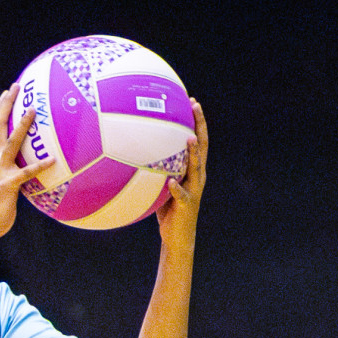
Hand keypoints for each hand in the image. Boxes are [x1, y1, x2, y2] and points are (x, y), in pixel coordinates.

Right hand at [0, 84, 52, 245]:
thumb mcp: (0, 180)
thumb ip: (12, 168)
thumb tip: (28, 162)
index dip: (0, 107)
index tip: (8, 91)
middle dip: (6, 105)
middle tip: (16, 87)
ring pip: (11, 142)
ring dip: (22, 125)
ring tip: (32, 110)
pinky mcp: (7, 185)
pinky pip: (26, 173)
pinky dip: (39, 165)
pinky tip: (53, 160)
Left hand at [155, 99, 207, 251]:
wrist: (177, 236)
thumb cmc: (167, 209)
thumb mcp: (161, 184)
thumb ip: (157, 168)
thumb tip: (135, 150)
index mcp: (193, 170)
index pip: (198, 140)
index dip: (197, 121)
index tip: (192, 101)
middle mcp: (198, 177)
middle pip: (202, 147)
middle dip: (200, 125)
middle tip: (195, 106)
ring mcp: (194, 190)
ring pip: (197, 168)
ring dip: (193, 153)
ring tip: (188, 138)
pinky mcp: (187, 205)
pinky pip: (181, 195)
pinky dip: (176, 188)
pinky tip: (170, 181)